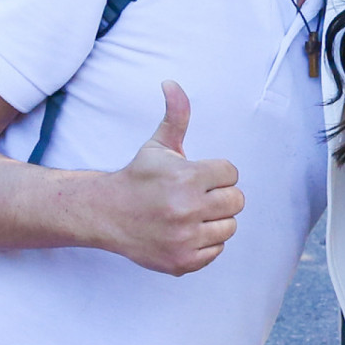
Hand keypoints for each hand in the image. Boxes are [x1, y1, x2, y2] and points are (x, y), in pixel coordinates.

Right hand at [97, 82, 243, 276]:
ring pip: (229, 227)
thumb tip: (172, 83)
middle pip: (236, 201)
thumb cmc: (139, 178)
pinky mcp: (183, 261)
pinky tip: (185, 232)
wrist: (107, 214)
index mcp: (187, 177)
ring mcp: (185, 238)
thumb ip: (175, 115)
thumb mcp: (158, 146)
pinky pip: (216, 250)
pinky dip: (204, 243)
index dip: (215, 174)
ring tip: (191, 214)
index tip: (196, 177)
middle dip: (219, 196)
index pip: (231, 173)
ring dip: (214, 220)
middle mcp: (187, 209)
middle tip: (197, 197)